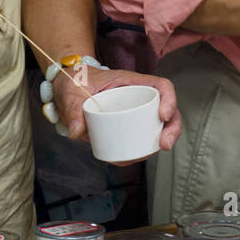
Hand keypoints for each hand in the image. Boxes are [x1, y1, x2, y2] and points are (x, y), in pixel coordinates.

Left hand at [52, 66, 181, 163]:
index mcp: (131, 82)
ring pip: (158, 127)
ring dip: (162, 141)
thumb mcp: (71, 92)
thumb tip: (77, 132)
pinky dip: (141, 149)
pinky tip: (133, 157)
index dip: (169, 99)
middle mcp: (138, 97)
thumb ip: (72, 109)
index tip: (163, 116)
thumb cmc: (74, 81)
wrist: (68, 86)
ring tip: (150, 153)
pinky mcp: (126, 126)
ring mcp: (135, 112)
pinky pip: (141, 138)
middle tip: (164, 144)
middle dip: (172, 129)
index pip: (161, 86)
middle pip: (167, 110)